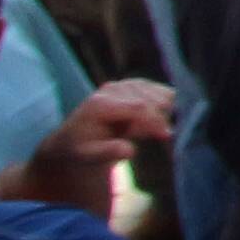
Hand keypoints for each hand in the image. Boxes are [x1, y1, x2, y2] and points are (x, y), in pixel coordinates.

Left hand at [34, 81, 174, 174]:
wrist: (73, 138)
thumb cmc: (81, 149)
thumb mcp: (88, 155)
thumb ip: (108, 152)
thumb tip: (130, 151)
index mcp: (101, 104)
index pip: (140, 107)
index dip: (156, 121)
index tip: (166, 136)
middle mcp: (112, 89)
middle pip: (153, 99)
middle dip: (160, 118)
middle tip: (155, 136)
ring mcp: (123, 84)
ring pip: (160, 93)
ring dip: (161, 112)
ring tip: (146, 130)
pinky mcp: (133, 85)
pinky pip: (160, 91)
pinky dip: (161, 106)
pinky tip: (149, 120)